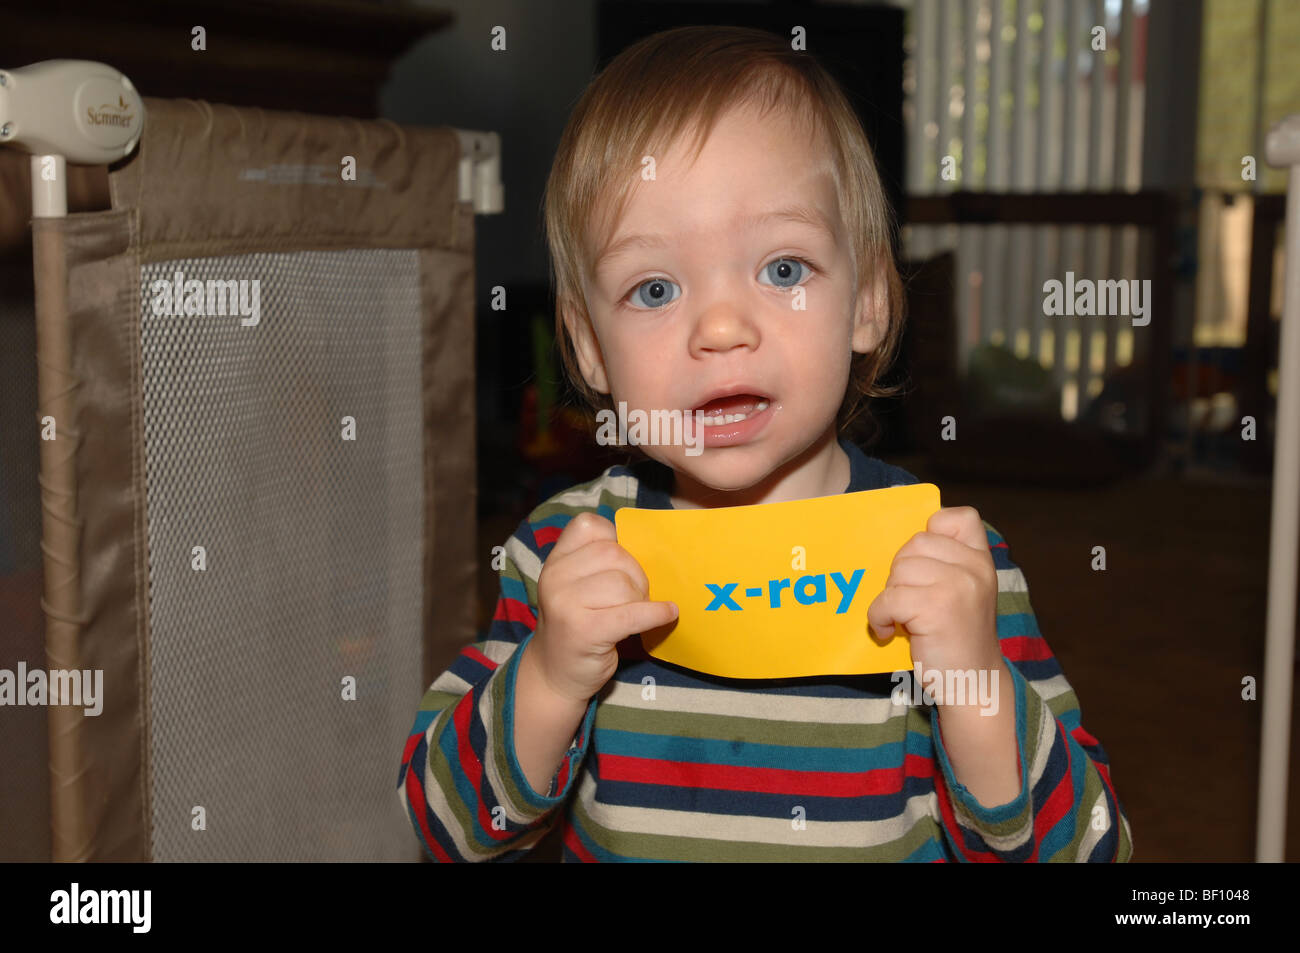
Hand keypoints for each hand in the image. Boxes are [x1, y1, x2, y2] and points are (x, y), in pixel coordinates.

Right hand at [529, 512, 677, 705]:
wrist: (554, 674)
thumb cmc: (579, 625)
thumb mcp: (579, 587)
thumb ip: (603, 564)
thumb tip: (657, 552)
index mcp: (556, 560)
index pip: (590, 525)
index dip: (616, 538)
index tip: (624, 562)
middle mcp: (555, 577)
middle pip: (614, 554)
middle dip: (636, 574)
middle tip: (637, 595)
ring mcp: (565, 604)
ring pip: (623, 583)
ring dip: (641, 598)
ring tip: (637, 612)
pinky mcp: (584, 631)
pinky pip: (632, 613)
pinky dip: (655, 614)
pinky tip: (666, 615)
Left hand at [866, 506, 1000, 682]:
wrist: (973, 684)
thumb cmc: (957, 638)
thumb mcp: (963, 592)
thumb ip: (943, 564)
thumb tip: (894, 543)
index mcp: (981, 561)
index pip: (959, 518)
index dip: (933, 531)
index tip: (926, 563)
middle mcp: (975, 568)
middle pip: (914, 544)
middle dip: (901, 573)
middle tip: (909, 600)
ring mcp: (957, 586)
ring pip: (899, 571)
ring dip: (890, 597)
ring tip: (902, 618)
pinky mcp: (936, 608)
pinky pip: (888, 599)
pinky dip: (880, 617)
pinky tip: (890, 631)